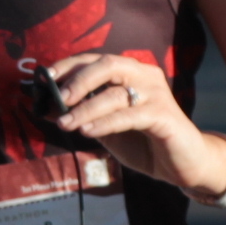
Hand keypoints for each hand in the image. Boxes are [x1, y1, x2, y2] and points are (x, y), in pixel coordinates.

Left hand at [40, 51, 225, 196]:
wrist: (181, 165)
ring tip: (64, 124)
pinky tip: (86, 132)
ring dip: (85, 109)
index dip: (68, 66)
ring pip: (115, 93)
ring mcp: (157, 94)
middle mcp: (145, 76)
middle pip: (108, 65)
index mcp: (130, 73)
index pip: (95, 59)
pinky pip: (129, 115)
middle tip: (58, 99)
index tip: (44, 78)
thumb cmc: (141, 142)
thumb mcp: (104, 127)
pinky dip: (105, 123)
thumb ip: (81, 114)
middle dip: (78, 80)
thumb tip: (46, 106)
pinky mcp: (164, 116)